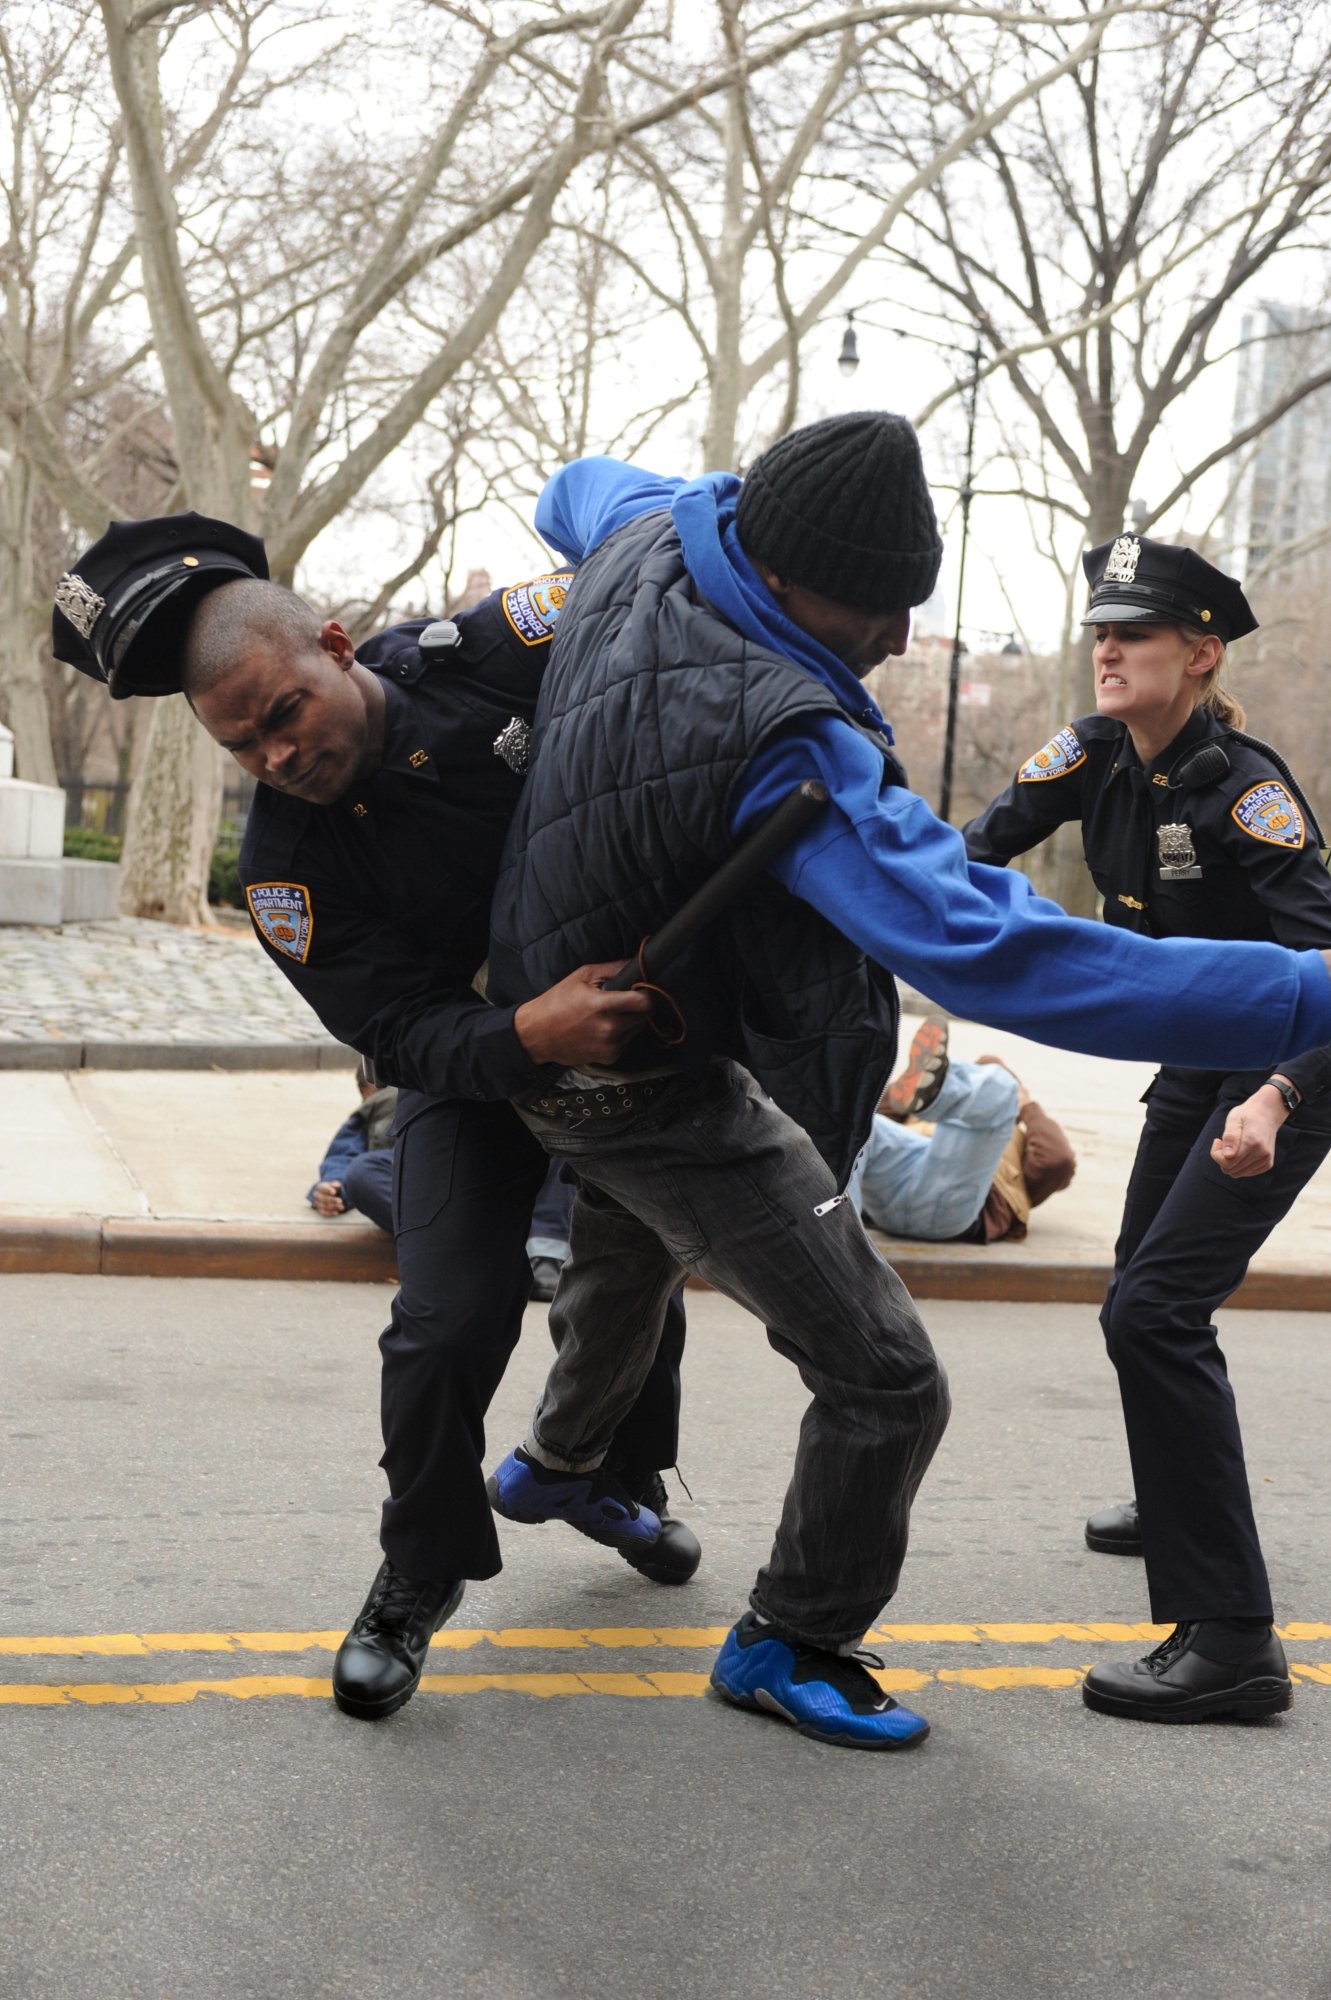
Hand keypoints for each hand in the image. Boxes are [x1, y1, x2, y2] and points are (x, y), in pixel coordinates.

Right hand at [312, 1179, 347, 1215]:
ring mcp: (317, 1203)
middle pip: (324, 1198)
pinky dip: (330, 1213)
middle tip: (340, 1201)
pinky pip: (324, 1212)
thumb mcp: (332, 1185)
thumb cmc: (330, 1188)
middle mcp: (317, 1195)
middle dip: (332, 1200)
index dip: (328, 1190)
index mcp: (319, 1187)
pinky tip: (337, 1212)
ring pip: (324, 1206)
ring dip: (333, 1207)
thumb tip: (338, 1185)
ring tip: (342, 1207)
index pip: (323, 1188)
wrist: (324, 1195)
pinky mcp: (319, 1210)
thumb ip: (335, 1184)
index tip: (334, 1192)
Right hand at [514, 962, 652, 1067]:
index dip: (649, 993)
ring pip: (637, 1028)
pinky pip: (626, 1041)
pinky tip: (602, 1029)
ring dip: (630, 1020)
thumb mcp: (581, 976)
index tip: (644, 989)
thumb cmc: (557, 1002)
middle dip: (638, 1006)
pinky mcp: (609, 1057)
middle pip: (645, 1015)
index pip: (644, 1002)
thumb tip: (635, 964)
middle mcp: (610, 1028)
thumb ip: (612, 969)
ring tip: (608, 1015)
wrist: (537, 1034)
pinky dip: (620, 1034)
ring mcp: (610, 1045)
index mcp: (603, 1005)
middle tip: (622, 1001)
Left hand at [1210, 1089, 1286, 1177]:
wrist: (1267, 1114)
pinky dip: (1240, 1165)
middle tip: (1224, 1143)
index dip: (1216, 1154)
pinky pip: (1246, 1173)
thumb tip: (1228, 1156)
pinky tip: (1241, 1151)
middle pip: (1231, 1170)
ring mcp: (1266, 1160)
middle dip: (1223, 1158)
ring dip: (1231, 1162)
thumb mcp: (1234, 1119)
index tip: (1217, 1140)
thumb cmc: (1246, 1115)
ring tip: (1234, 1146)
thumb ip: (1230, 1137)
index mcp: (1252, 1142)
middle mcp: (1262, 1153)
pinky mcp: (1267, 1164)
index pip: (1227, 1162)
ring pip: (1238, 1173)